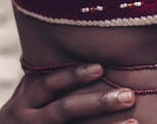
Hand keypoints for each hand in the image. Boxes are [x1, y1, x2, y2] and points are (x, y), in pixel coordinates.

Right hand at [0, 63, 137, 123]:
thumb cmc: (28, 110)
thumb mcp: (29, 93)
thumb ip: (50, 75)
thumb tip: (90, 40)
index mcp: (26, 97)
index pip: (50, 83)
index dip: (74, 75)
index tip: (101, 68)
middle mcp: (27, 117)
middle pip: (65, 110)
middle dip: (97, 103)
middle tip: (129, 95)